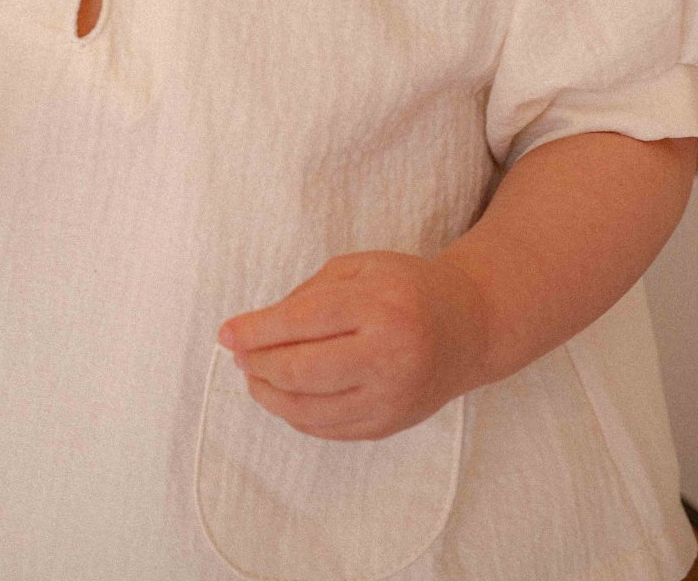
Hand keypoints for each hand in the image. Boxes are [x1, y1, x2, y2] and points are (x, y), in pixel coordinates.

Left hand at [215, 250, 488, 441]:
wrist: (471, 326)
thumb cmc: (407, 288)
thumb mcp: (359, 268)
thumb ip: (307, 294)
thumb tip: (254, 331)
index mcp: (380, 306)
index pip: (301, 323)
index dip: (254, 331)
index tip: (226, 333)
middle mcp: (388, 356)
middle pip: (299, 371)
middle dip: (257, 364)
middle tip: (240, 354)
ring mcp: (390, 397)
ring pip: (307, 410)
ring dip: (268, 394)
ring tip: (255, 374)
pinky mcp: (389, 424)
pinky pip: (326, 429)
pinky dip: (295, 414)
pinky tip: (284, 394)